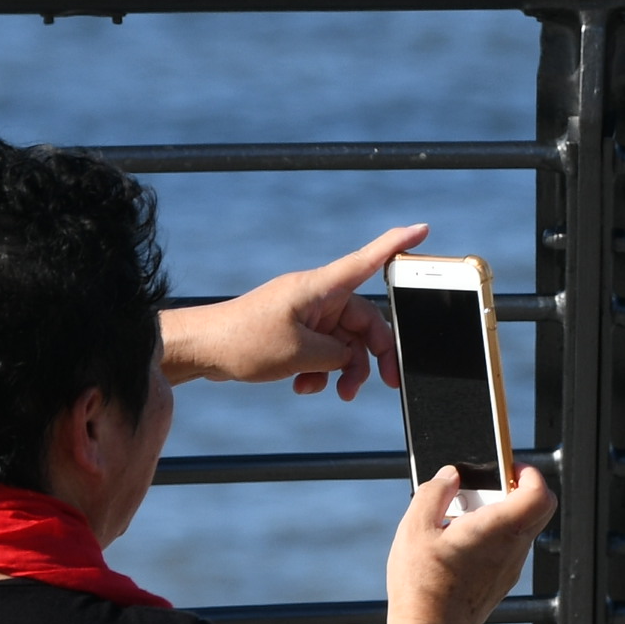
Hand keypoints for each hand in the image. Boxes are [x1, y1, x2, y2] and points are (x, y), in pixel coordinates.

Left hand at [169, 224, 423, 396]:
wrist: (201, 350)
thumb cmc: (243, 341)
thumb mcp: (301, 354)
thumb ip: (337, 355)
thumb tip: (349, 358)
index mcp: (320, 288)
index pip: (367, 260)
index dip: (397, 245)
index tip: (423, 230)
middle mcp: (318, 298)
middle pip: (364, 322)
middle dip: (373, 356)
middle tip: (386, 385)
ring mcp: (306, 315)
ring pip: (344, 343)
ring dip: (344, 370)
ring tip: (333, 393)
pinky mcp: (294, 332)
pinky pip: (322, 351)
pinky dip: (320, 371)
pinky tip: (304, 386)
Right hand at [388, 460, 551, 623]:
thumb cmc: (422, 584)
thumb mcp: (415, 528)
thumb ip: (433, 493)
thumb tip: (450, 475)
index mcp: (500, 529)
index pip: (539, 492)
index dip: (528, 472)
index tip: (505, 466)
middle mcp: (514, 548)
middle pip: (538, 508)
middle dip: (515, 488)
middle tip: (482, 487)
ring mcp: (511, 568)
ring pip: (522, 528)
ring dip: (501, 513)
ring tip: (461, 515)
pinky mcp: (501, 583)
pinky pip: (509, 548)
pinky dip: (494, 535)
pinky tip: (459, 541)